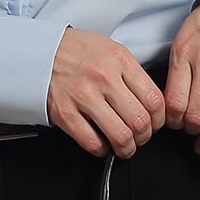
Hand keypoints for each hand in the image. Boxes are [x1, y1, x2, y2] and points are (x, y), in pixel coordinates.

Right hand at [46, 27, 165, 157]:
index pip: (154, 100)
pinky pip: (93, 142)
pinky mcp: (65, 113)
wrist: (40, 51)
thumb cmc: (76, 51)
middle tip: (140, 137)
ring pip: (120, 136)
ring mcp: (83, 97)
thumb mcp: (111, 50)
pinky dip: (102, 150)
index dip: (159, 120)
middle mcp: (104, 78)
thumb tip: (150, 102)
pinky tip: (103, 144)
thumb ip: (132, 74)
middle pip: (140, 121)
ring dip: (127, 148)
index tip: (155, 124)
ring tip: (125, 146)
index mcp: (119, 60)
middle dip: (145, 136)